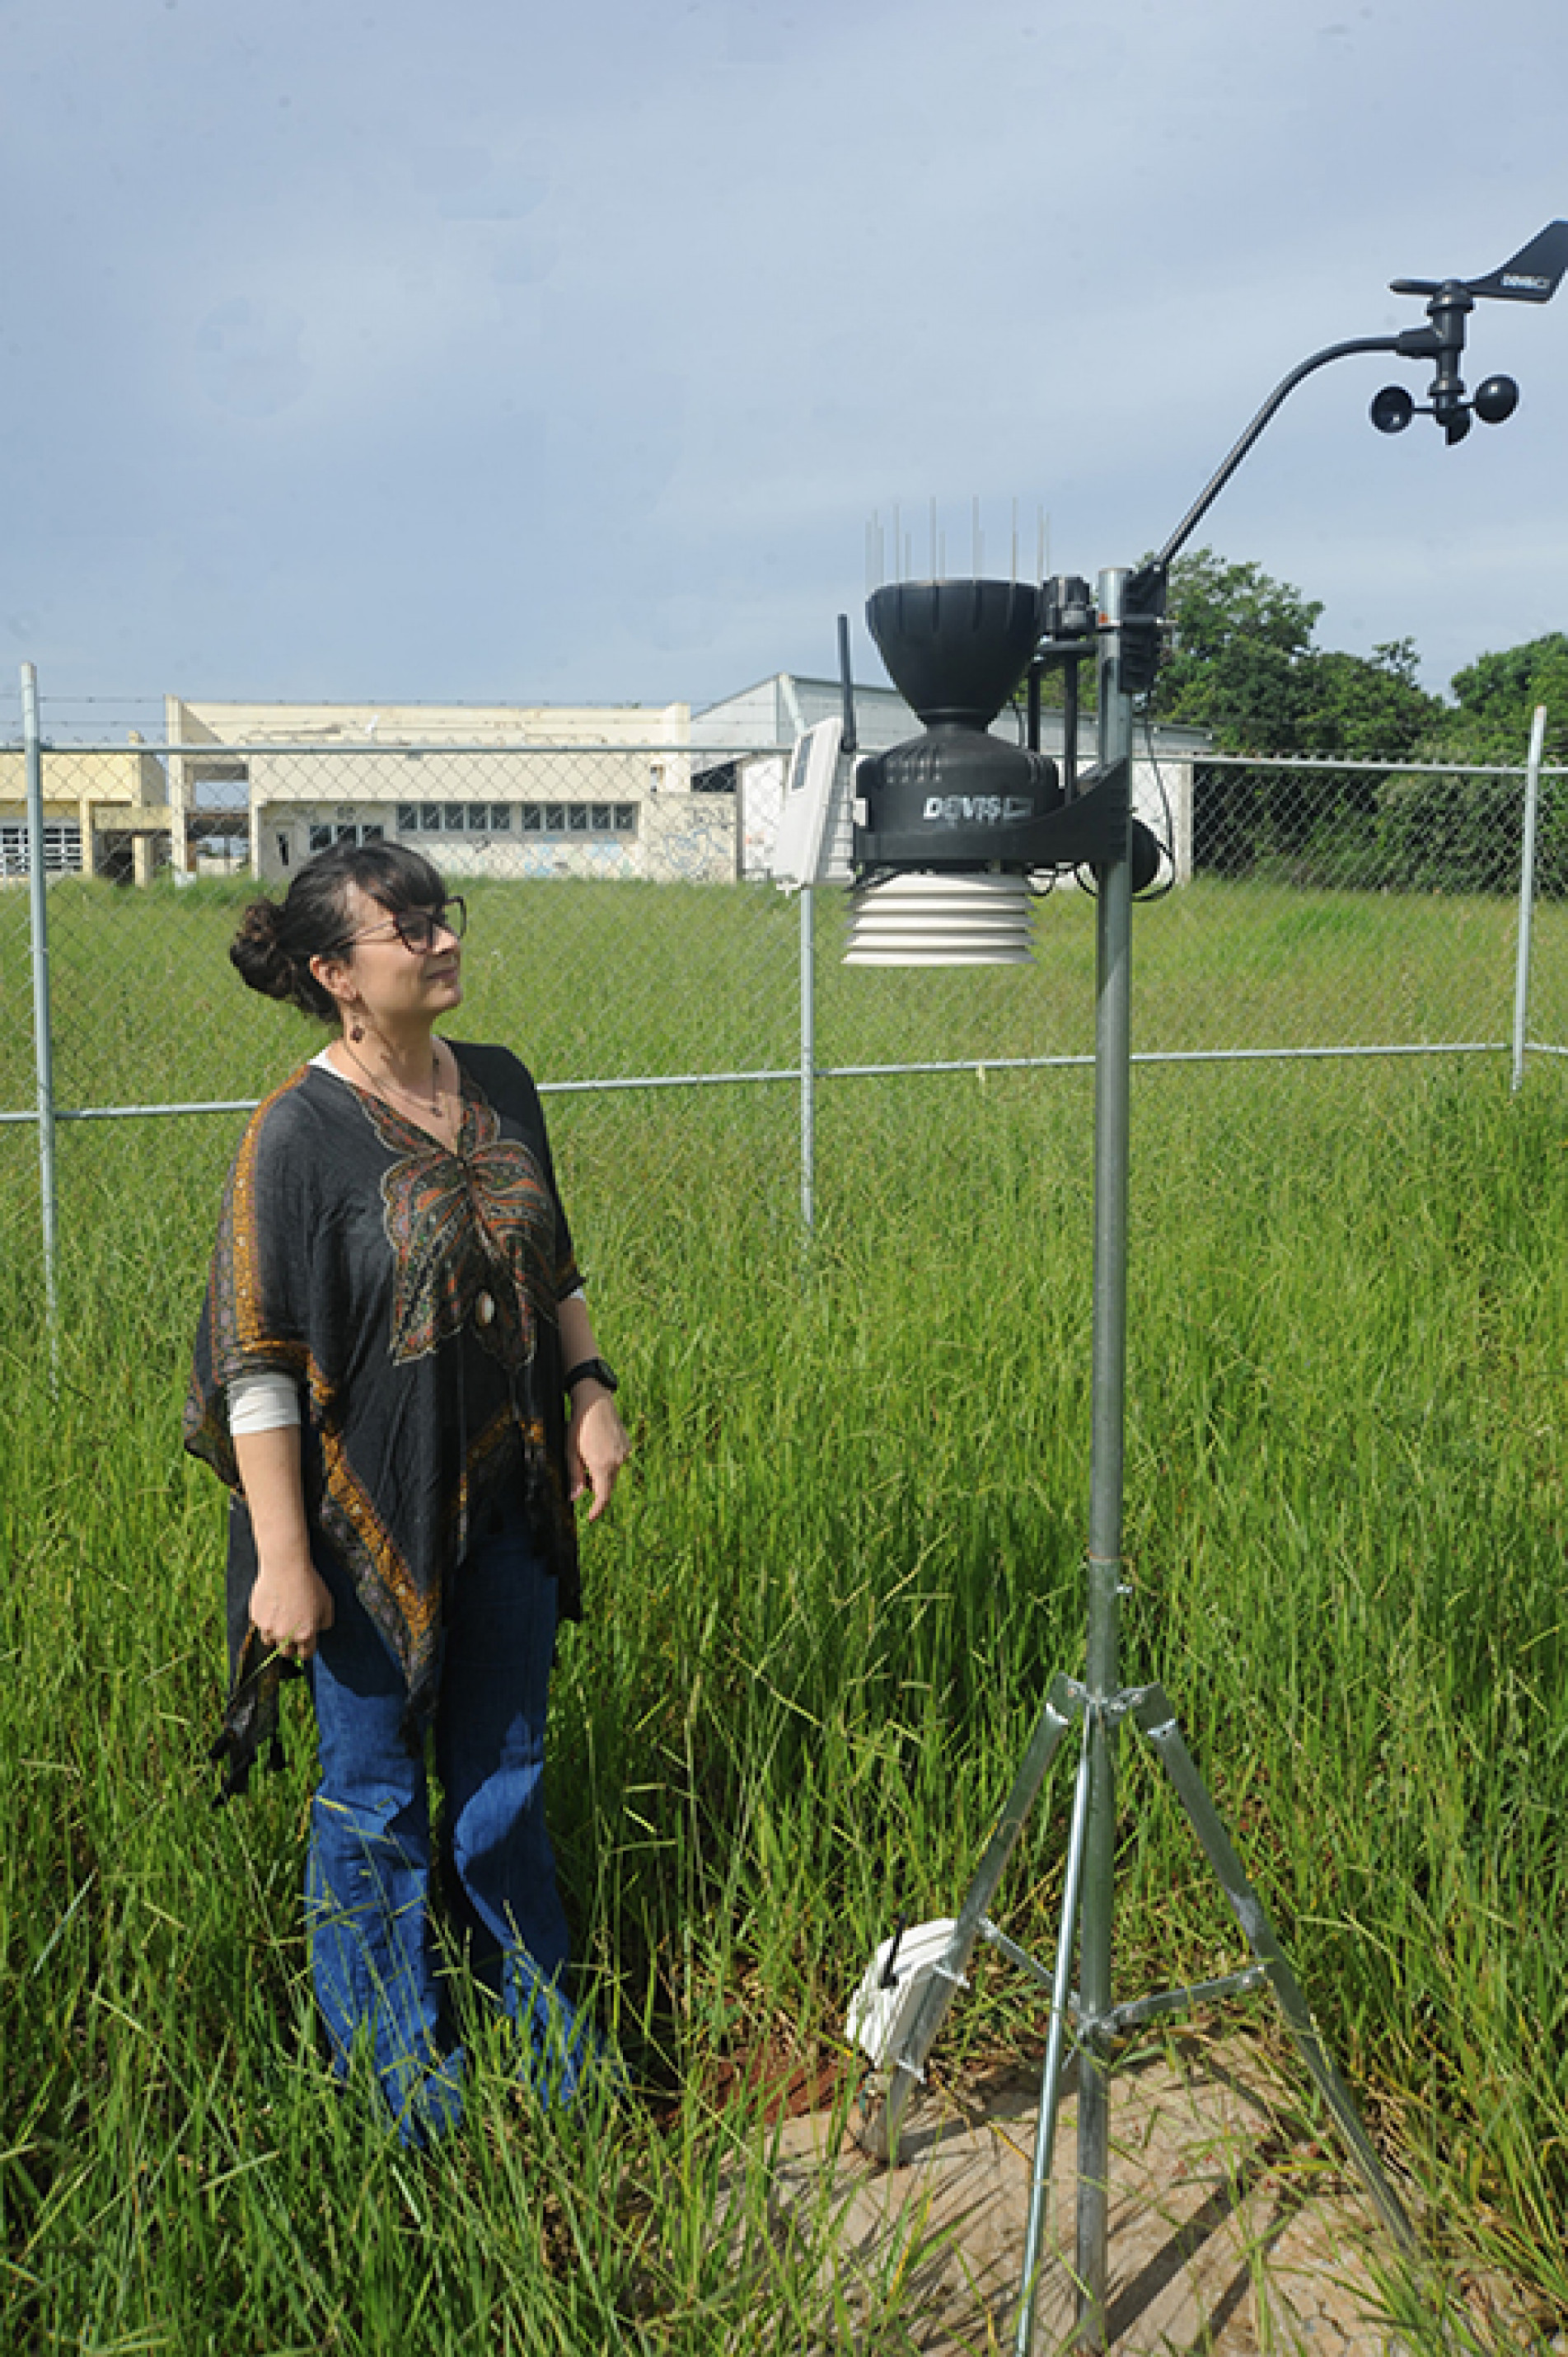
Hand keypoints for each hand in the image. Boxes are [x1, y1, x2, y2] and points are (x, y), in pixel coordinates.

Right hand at [248, 1556, 335, 1663]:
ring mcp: (268, 1628)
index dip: (307, 1650)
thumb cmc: (309, 1583)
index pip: (306, 1654)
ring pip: (270, 1642)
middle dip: (291, 1646)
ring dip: (275, 1636)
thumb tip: (318, 1630)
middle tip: (292, 1634)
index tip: (305, 1645)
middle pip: (287, 1652)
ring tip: (280, 1622)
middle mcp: (286, 1635)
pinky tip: (270, 1609)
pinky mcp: (255, 1618)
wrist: (285, 1566)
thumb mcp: (327, 1603)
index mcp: (305, 1634)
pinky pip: (260, 1627)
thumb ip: (325, 1622)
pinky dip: (265, 1623)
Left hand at [567, 1387, 630, 1522]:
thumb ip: (574, 1477)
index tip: (590, 1518)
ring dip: (601, 1473)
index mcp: (603, 1466)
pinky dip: (607, 1461)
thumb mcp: (570, 1452)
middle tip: (581, 1479)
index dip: (597, 1510)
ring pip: (612, 1472)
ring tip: (586, 1456)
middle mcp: (617, 1461)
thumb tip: (575, 1498)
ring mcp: (624, 1452)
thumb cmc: (578, 1426)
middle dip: (596, 1488)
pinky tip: (597, 1447)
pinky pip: (617, 1460)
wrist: (594, 1402)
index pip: (603, 1497)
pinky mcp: (627, 1444)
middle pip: (608, 1485)